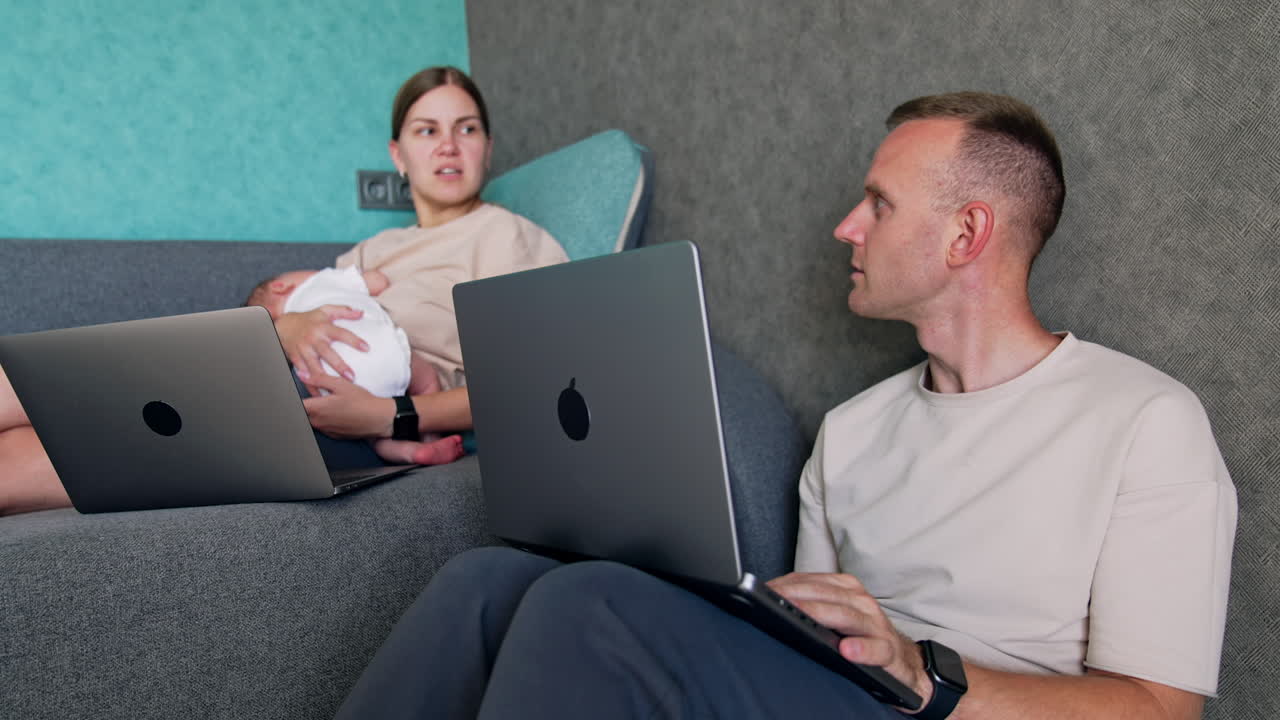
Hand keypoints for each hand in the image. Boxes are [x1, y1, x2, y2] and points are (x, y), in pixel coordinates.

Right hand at [274, 306, 367, 382]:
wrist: (283, 325)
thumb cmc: (309, 319)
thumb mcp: (325, 310)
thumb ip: (344, 311)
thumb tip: (361, 313)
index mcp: (323, 327)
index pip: (341, 333)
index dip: (354, 340)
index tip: (367, 348)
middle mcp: (313, 339)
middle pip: (327, 353)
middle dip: (339, 365)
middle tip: (352, 377)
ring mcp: (303, 349)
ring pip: (313, 366)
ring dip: (323, 378)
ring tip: (334, 388)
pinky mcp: (295, 357)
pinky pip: (303, 372)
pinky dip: (309, 382)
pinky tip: (318, 393)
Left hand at [300, 372, 395, 438]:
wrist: (378, 419)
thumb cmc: (361, 401)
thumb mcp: (341, 384)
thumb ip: (319, 379)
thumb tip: (302, 375)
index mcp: (317, 408)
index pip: (297, 405)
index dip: (296, 398)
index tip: (299, 392)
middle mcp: (318, 422)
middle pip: (304, 412)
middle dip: (308, 403)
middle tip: (319, 394)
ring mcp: (325, 430)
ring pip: (313, 420)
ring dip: (316, 412)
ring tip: (331, 403)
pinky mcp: (333, 435)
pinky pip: (323, 426)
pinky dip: (326, 419)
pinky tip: (338, 412)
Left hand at [767, 572, 932, 707]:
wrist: (902, 660)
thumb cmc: (860, 635)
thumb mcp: (835, 615)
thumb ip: (810, 605)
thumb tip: (769, 601)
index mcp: (846, 588)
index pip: (811, 582)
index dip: (787, 586)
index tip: (764, 590)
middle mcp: (862, 601)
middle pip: (825, 596)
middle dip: (797, 598)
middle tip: (774, 602)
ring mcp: (876, 624)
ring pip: (847, 616)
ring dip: (823, 616)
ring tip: (802, 617)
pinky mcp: (889, 650)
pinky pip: (876, 648)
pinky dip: (862, 649)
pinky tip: (848, 651)